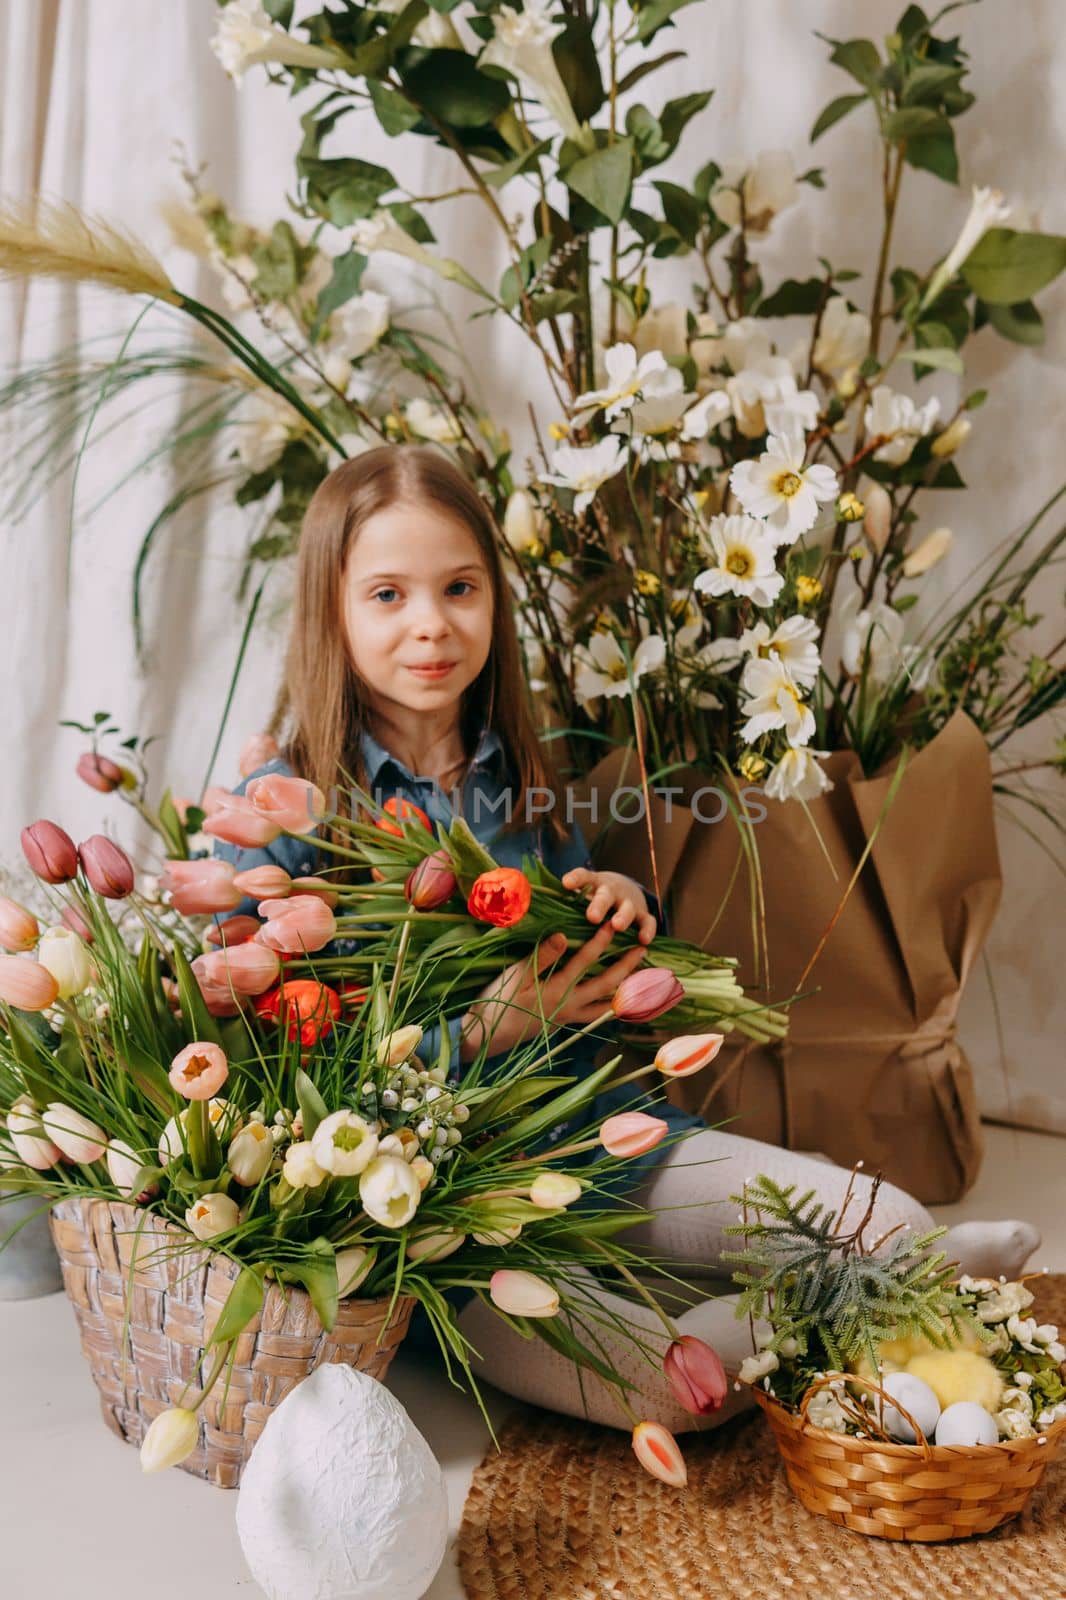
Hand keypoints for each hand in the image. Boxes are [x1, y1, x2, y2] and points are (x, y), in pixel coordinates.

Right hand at [458, 922, 646, 1060]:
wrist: (489, 1036)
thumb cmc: (499, 1001)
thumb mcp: (515, 976)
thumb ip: (541, 957)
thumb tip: (563, 936)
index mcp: (557, 990)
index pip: (585, 961)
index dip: (600, 941)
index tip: (613, 924)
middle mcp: (570, 1005)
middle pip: (606, 985)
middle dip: (626, 966)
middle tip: (643, 949)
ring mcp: (570, 1016)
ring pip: (606, 1005)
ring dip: (627, 991)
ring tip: (645, 977)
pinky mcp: (567, 1023)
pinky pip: (597, 1016)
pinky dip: (613, 1009)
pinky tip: (624, 1003)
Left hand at [561, 867, 656, 945]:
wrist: (626, 891)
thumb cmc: (593, 899)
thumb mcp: (578, 896)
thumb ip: (557, 901)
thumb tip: (523, 906)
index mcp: (591, 885)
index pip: (582, 877)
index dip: (575, 879)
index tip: (566, 884)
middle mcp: (610, 891)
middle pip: (604, 895)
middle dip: (599, 905)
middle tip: (591, 917)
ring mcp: (628, 902)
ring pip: (626, 908)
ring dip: (622, 916)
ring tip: (617, 926)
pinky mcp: (642, 914)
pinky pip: (647, 921)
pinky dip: (647, 929)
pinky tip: (643, 940)